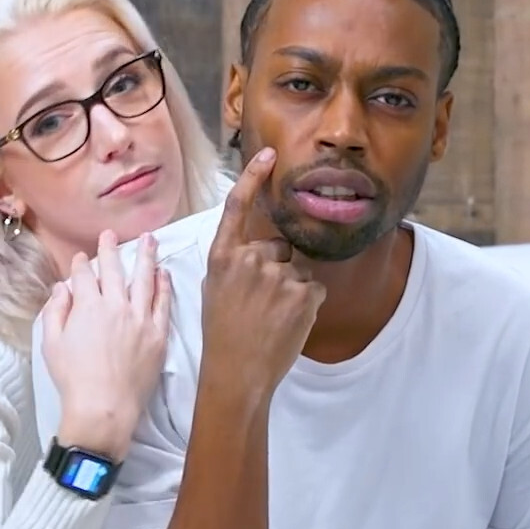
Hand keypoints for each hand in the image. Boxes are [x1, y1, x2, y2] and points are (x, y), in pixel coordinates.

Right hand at [39, 229, 171, 459]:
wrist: (104, 407)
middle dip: (111, 249)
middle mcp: (116, 306)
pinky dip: (164, 286)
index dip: (81, 265)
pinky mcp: (157, 335)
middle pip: (115, 270)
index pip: (85, 276)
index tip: (81, 258)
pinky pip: (163, 303)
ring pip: (144, 279)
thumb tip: (61, 289)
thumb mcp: (51, 344)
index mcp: (88, 307)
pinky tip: (164, 273)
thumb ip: (55, 312)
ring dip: (146, 256)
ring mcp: (140, 319)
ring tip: (149, 239)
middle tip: (111, 234)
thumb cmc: (73, 379)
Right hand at [201, 147, 326, 391]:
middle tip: (261, 304)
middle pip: (278, 247)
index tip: (269, 155)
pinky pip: (313, 289)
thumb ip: (236, 262)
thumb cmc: (224, 334)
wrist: (237, 373)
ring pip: (298, 270)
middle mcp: (250, 259)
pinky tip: (288, 323)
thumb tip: (261, 248)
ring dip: (292, 290)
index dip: (254, 177)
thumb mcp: (216, 289)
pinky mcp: (303, 293)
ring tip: (272, 317)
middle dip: (277, 268)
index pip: (238, 206)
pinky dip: (306, 305)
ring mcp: (278, 275)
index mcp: (223, 257)